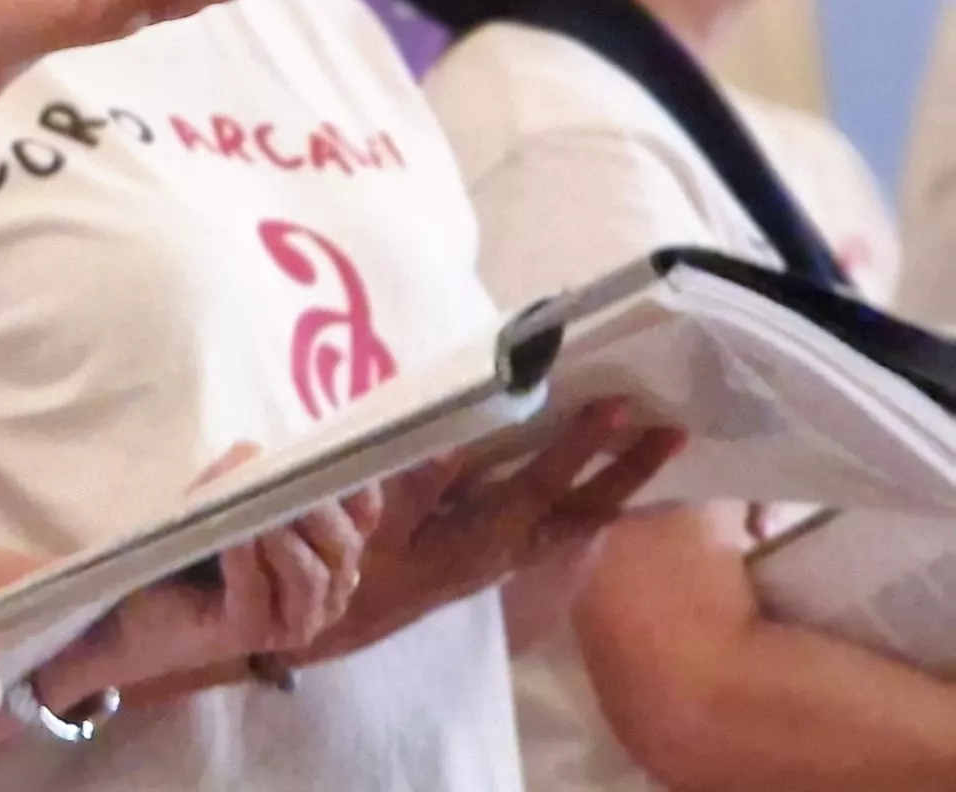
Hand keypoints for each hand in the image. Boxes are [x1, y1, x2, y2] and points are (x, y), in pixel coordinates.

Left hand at [65, 443, 379, 690]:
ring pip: (313, 576)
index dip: (355, 487)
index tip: (328, 458)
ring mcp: (294, 621)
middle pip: (343, 546)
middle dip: (316, 509)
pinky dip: (248, 560)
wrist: (133, 606)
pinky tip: (231, 537)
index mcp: (330, 553)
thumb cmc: (187, 549)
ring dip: (285, 536)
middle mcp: (327, 591)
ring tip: (257, 509)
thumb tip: (257, 451)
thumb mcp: (217, 500)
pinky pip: (260, 593)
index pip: (364, 515)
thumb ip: (242, 476)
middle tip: (283, 479)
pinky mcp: (251, 636)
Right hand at [308, 399, 682, 660]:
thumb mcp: (379, 527)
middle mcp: (514, 548)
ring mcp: (514, 556)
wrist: (354, 620)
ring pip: (582, 521)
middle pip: (587, 510)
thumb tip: (454, 443)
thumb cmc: (363, 568)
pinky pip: (564, 526)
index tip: (614, 407)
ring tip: (654, 448)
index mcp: (485, 537)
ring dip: (620, 486)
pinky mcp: (506, 556)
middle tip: (675, 432)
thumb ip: (416, 488)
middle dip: (631, 471)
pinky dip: (592, 500)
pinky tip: (600, 482)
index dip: (578, 445)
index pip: (542, 485)